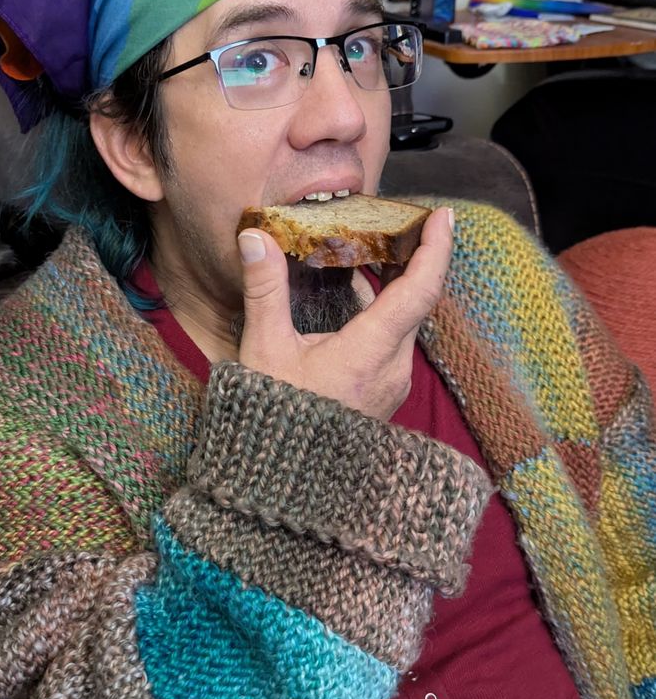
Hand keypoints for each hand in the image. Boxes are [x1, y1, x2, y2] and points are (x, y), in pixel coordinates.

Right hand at [236, 207, 453, 419]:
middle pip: (417, 300)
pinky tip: (353, 294)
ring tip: (371, 247)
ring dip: (393, 283)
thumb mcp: (264, 350)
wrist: (284, 482)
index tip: (443, 216)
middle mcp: (394, 367)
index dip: (436, 249)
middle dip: (411, 256)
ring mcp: (392, 383)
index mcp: (371, 351)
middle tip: (397, 219)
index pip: (420, 290)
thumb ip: (265, 290)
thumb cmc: (274, 418)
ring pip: (404, 319)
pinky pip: (393, 338)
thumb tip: (255, 237)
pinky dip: (382, 308)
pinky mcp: (383, 392)